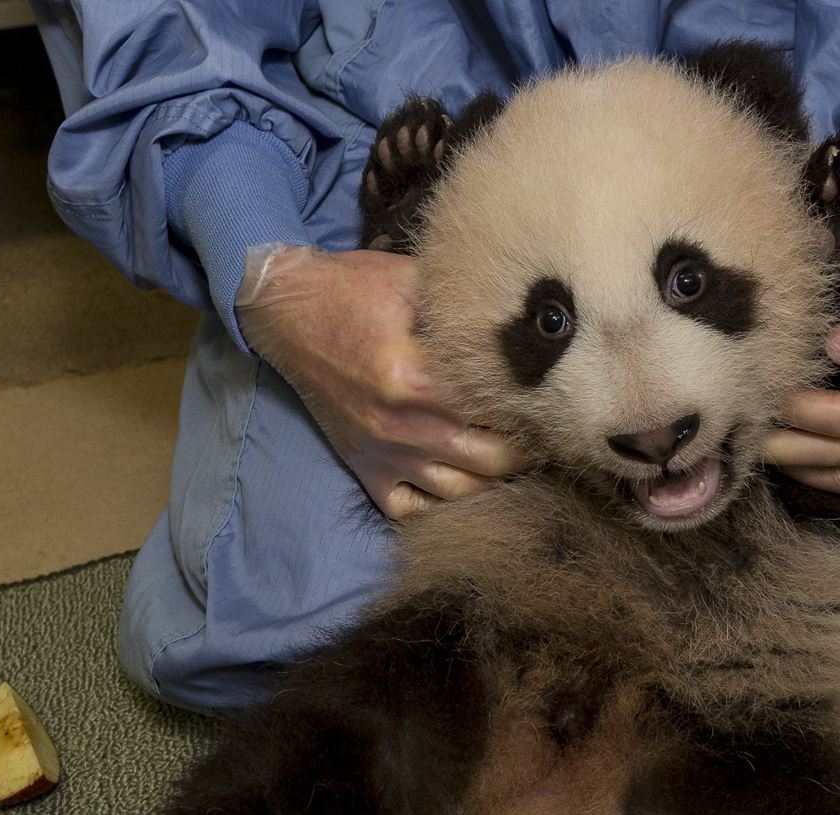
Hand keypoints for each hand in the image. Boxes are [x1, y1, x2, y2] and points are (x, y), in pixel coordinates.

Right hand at [234, 243, 532, 518]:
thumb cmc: (353, 290)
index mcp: (414, 377)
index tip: (553, 405)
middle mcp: (398, 425)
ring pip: (457, 492)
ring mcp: (380, 452)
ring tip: (515, 463)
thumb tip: (524, 322)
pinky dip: (440, 506)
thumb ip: (463, 309)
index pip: (495, 410)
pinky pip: (409, 509)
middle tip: (546, 437)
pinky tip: (463, 486)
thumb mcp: (412, 281)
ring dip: (493, 483)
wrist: (286, 313)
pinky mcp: (363, 467)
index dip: (532, 411)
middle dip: (526, 453)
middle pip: (487, 461)